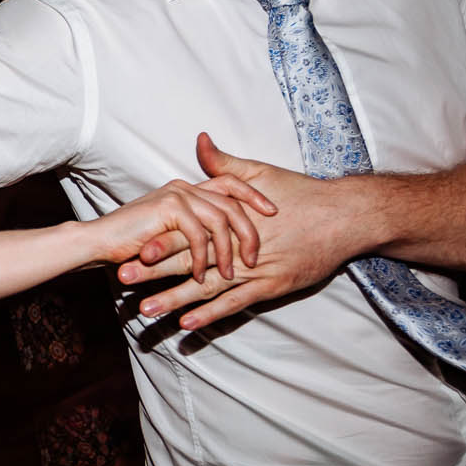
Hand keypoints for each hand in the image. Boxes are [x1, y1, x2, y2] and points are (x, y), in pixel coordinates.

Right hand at [83, 165, 277, 283]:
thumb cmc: (132, 242)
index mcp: (189, 188)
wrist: (99, 242)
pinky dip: (201, 259)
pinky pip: (198, 236)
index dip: (255, 196)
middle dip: (249, 232)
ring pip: (219, 221)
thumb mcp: (171, 234)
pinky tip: (199, 276)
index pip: (231, 182)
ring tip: (228, 274)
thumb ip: (195, 229)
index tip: (273, 212)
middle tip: (255, 258)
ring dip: (226, 252)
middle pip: (232, 203)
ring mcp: (177, 195)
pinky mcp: (168, 209)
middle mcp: (185, 187)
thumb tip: (225, 241)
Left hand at [119, 134, 375, 328]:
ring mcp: (253, 270)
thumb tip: (200, 140)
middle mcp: (237, 246)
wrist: (344, 217)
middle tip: (121, 279)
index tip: (127, 246)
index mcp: (230, 219)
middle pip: (187, 260)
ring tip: (144, 312)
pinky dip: (210, 314)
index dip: (157, 239)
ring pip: (205, 288)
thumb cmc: (303, 193)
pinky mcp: (271, 288)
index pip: (186, 231)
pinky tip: (187, 325)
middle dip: (153, 272)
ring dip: (173, 300)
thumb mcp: (261, 173)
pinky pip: (235, 304)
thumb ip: (225, 164)